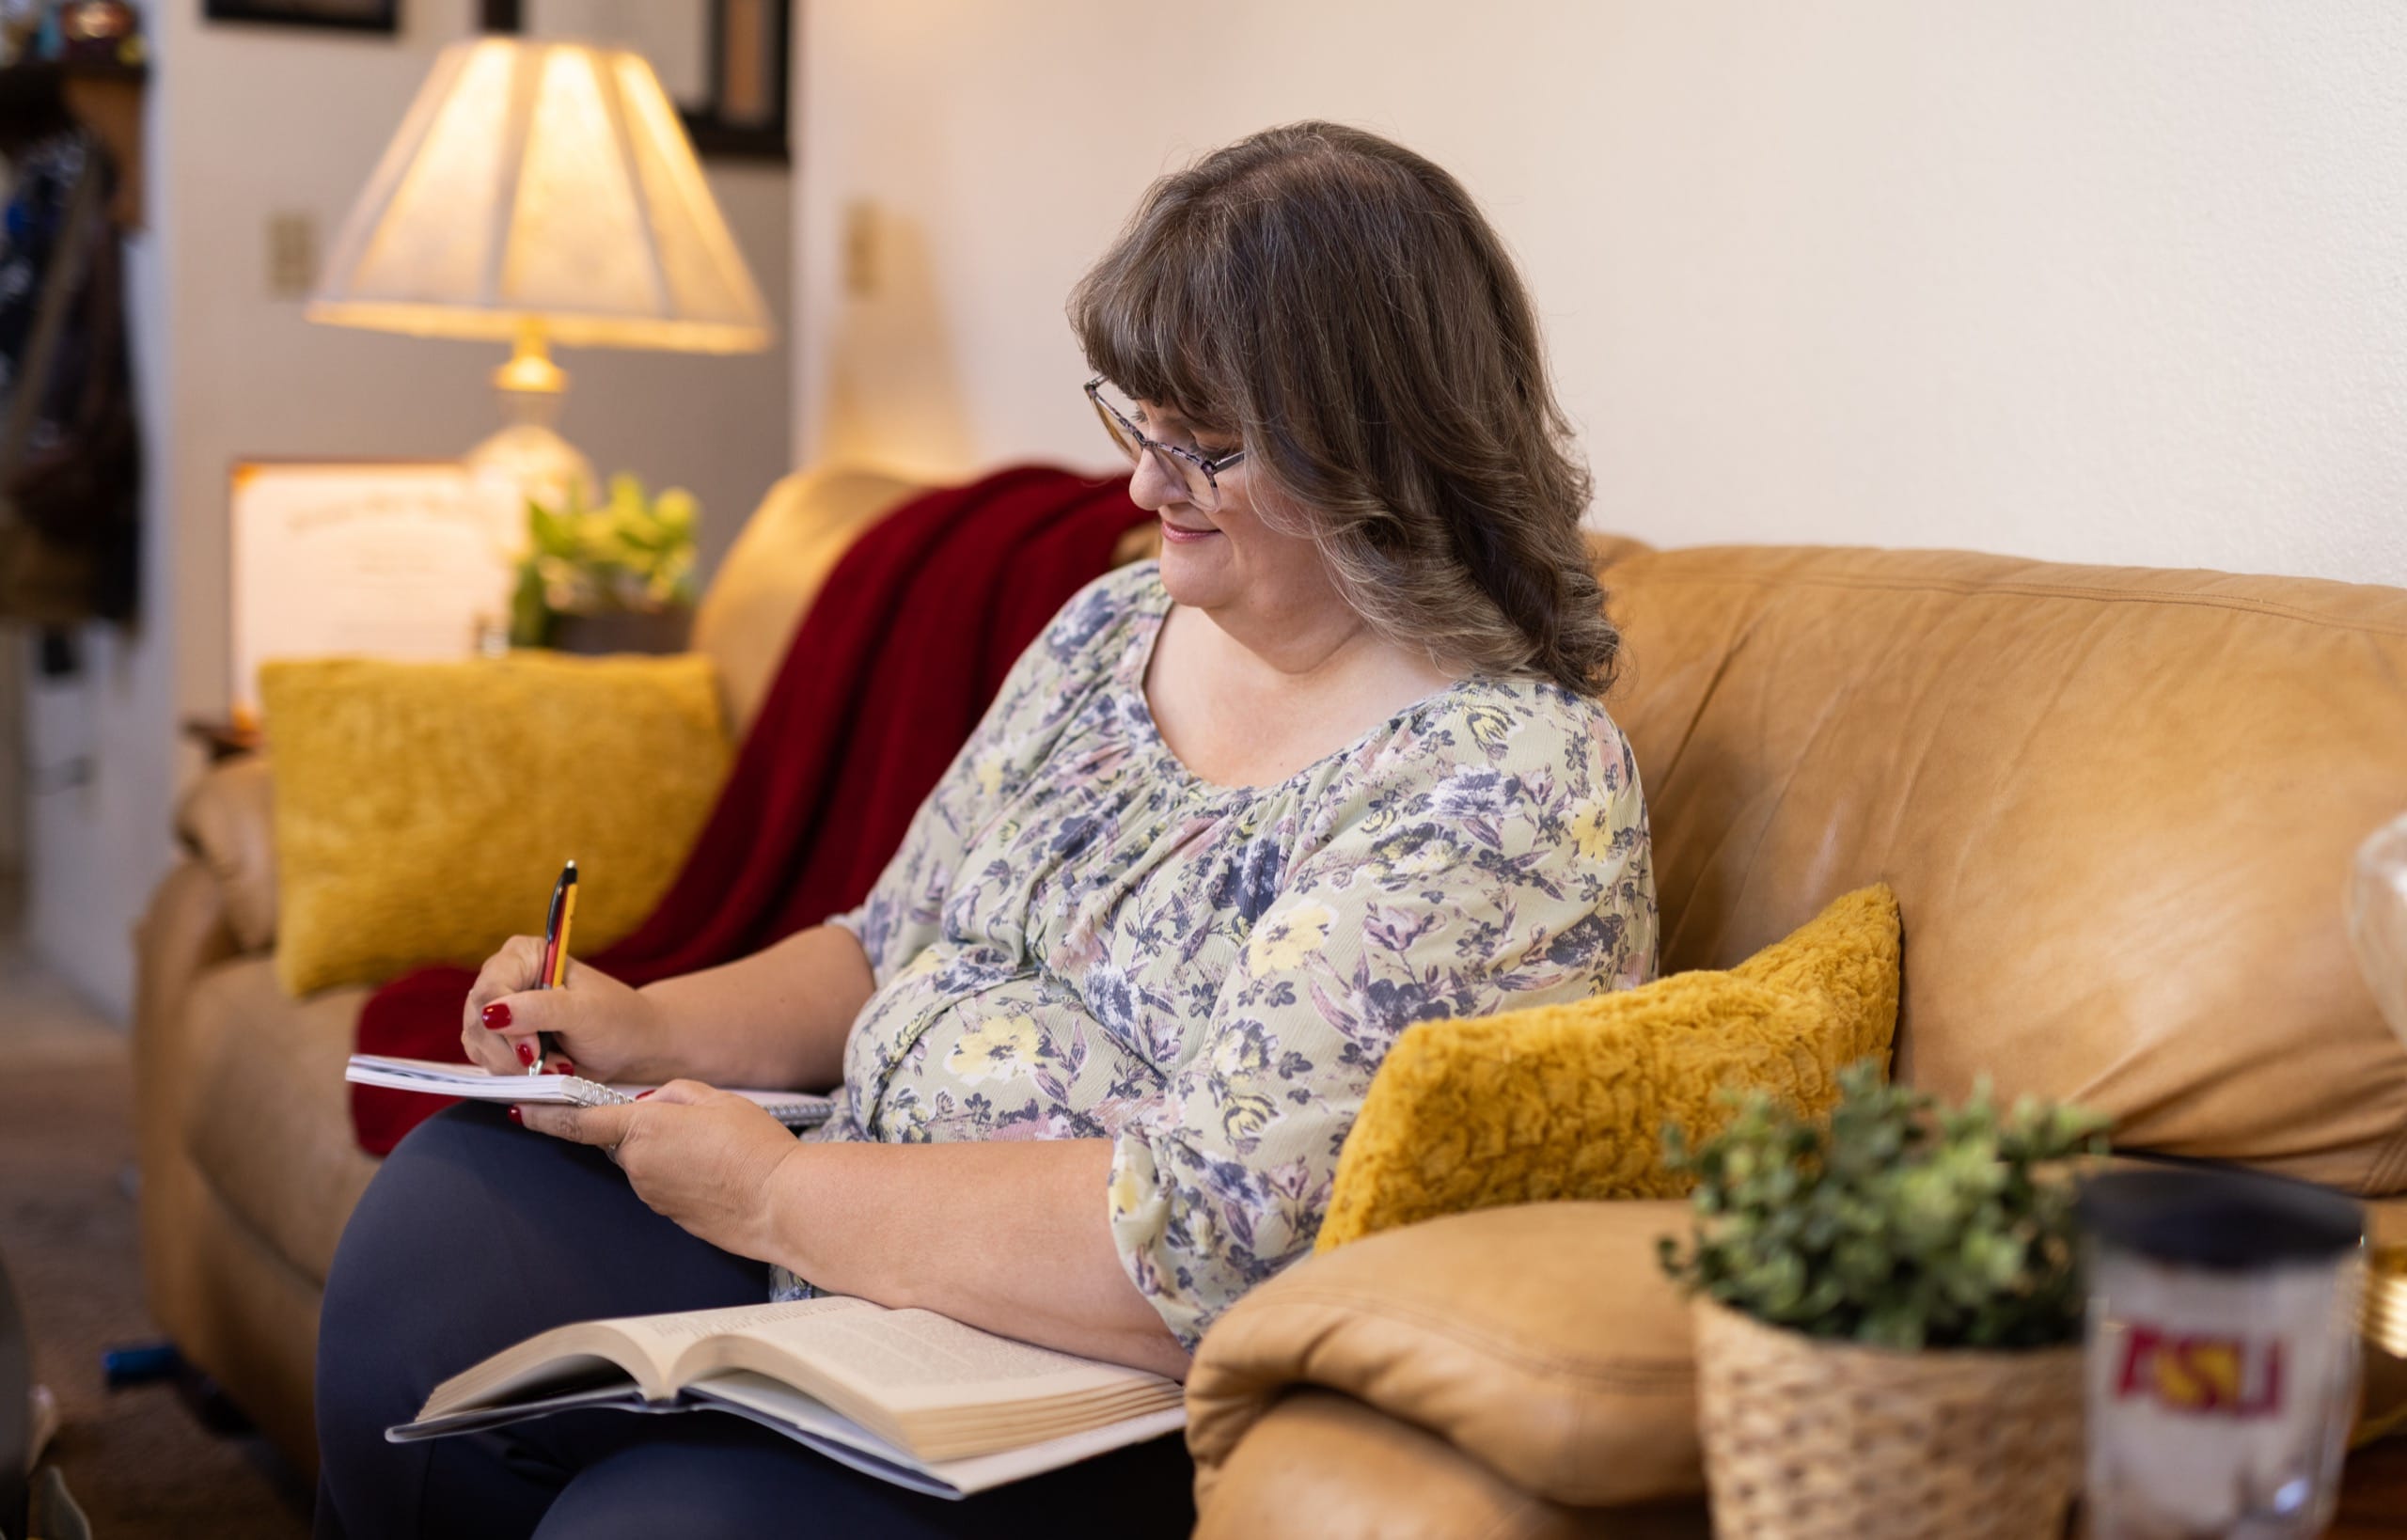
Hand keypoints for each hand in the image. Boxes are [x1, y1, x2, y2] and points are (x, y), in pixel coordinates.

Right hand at [459, 935, 665, 1081]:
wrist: (629, 1043)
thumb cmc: (615, 1018)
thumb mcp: (583, 1011)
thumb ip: (540, 1009)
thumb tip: (493, 1013)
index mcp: (525, 954)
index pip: (491, 988)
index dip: (504, 1024)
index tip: (532, 1052)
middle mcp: (505, 976)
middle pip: (478, 1018)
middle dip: (511, 1051)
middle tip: (550, 1067)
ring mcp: (498, 1008)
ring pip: (477, 1041)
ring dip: (513, 1065)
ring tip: (556, 1067)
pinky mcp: (498, 1036)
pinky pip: (484, 1058)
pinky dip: (510, 1072)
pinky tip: (544, 1072)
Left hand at [518, 1082, 802, 1260]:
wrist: (780, 1202)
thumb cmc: (754, 1148)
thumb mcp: (717, 1099)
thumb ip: (674, 1093)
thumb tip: (655, 1104)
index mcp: (643, 1127)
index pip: (580, 1120)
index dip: (546, 1114)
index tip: (522, 1109)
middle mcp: (637, 1165)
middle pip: (625, 1139)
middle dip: (648, 1128)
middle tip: (698, 1126)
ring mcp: (650, 1195)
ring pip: (646, 1163)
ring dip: (669, 1154)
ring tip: (716, 1152)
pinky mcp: (668, 1215)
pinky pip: (664, 1186)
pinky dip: (683, 1177)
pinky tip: (718, 1174)